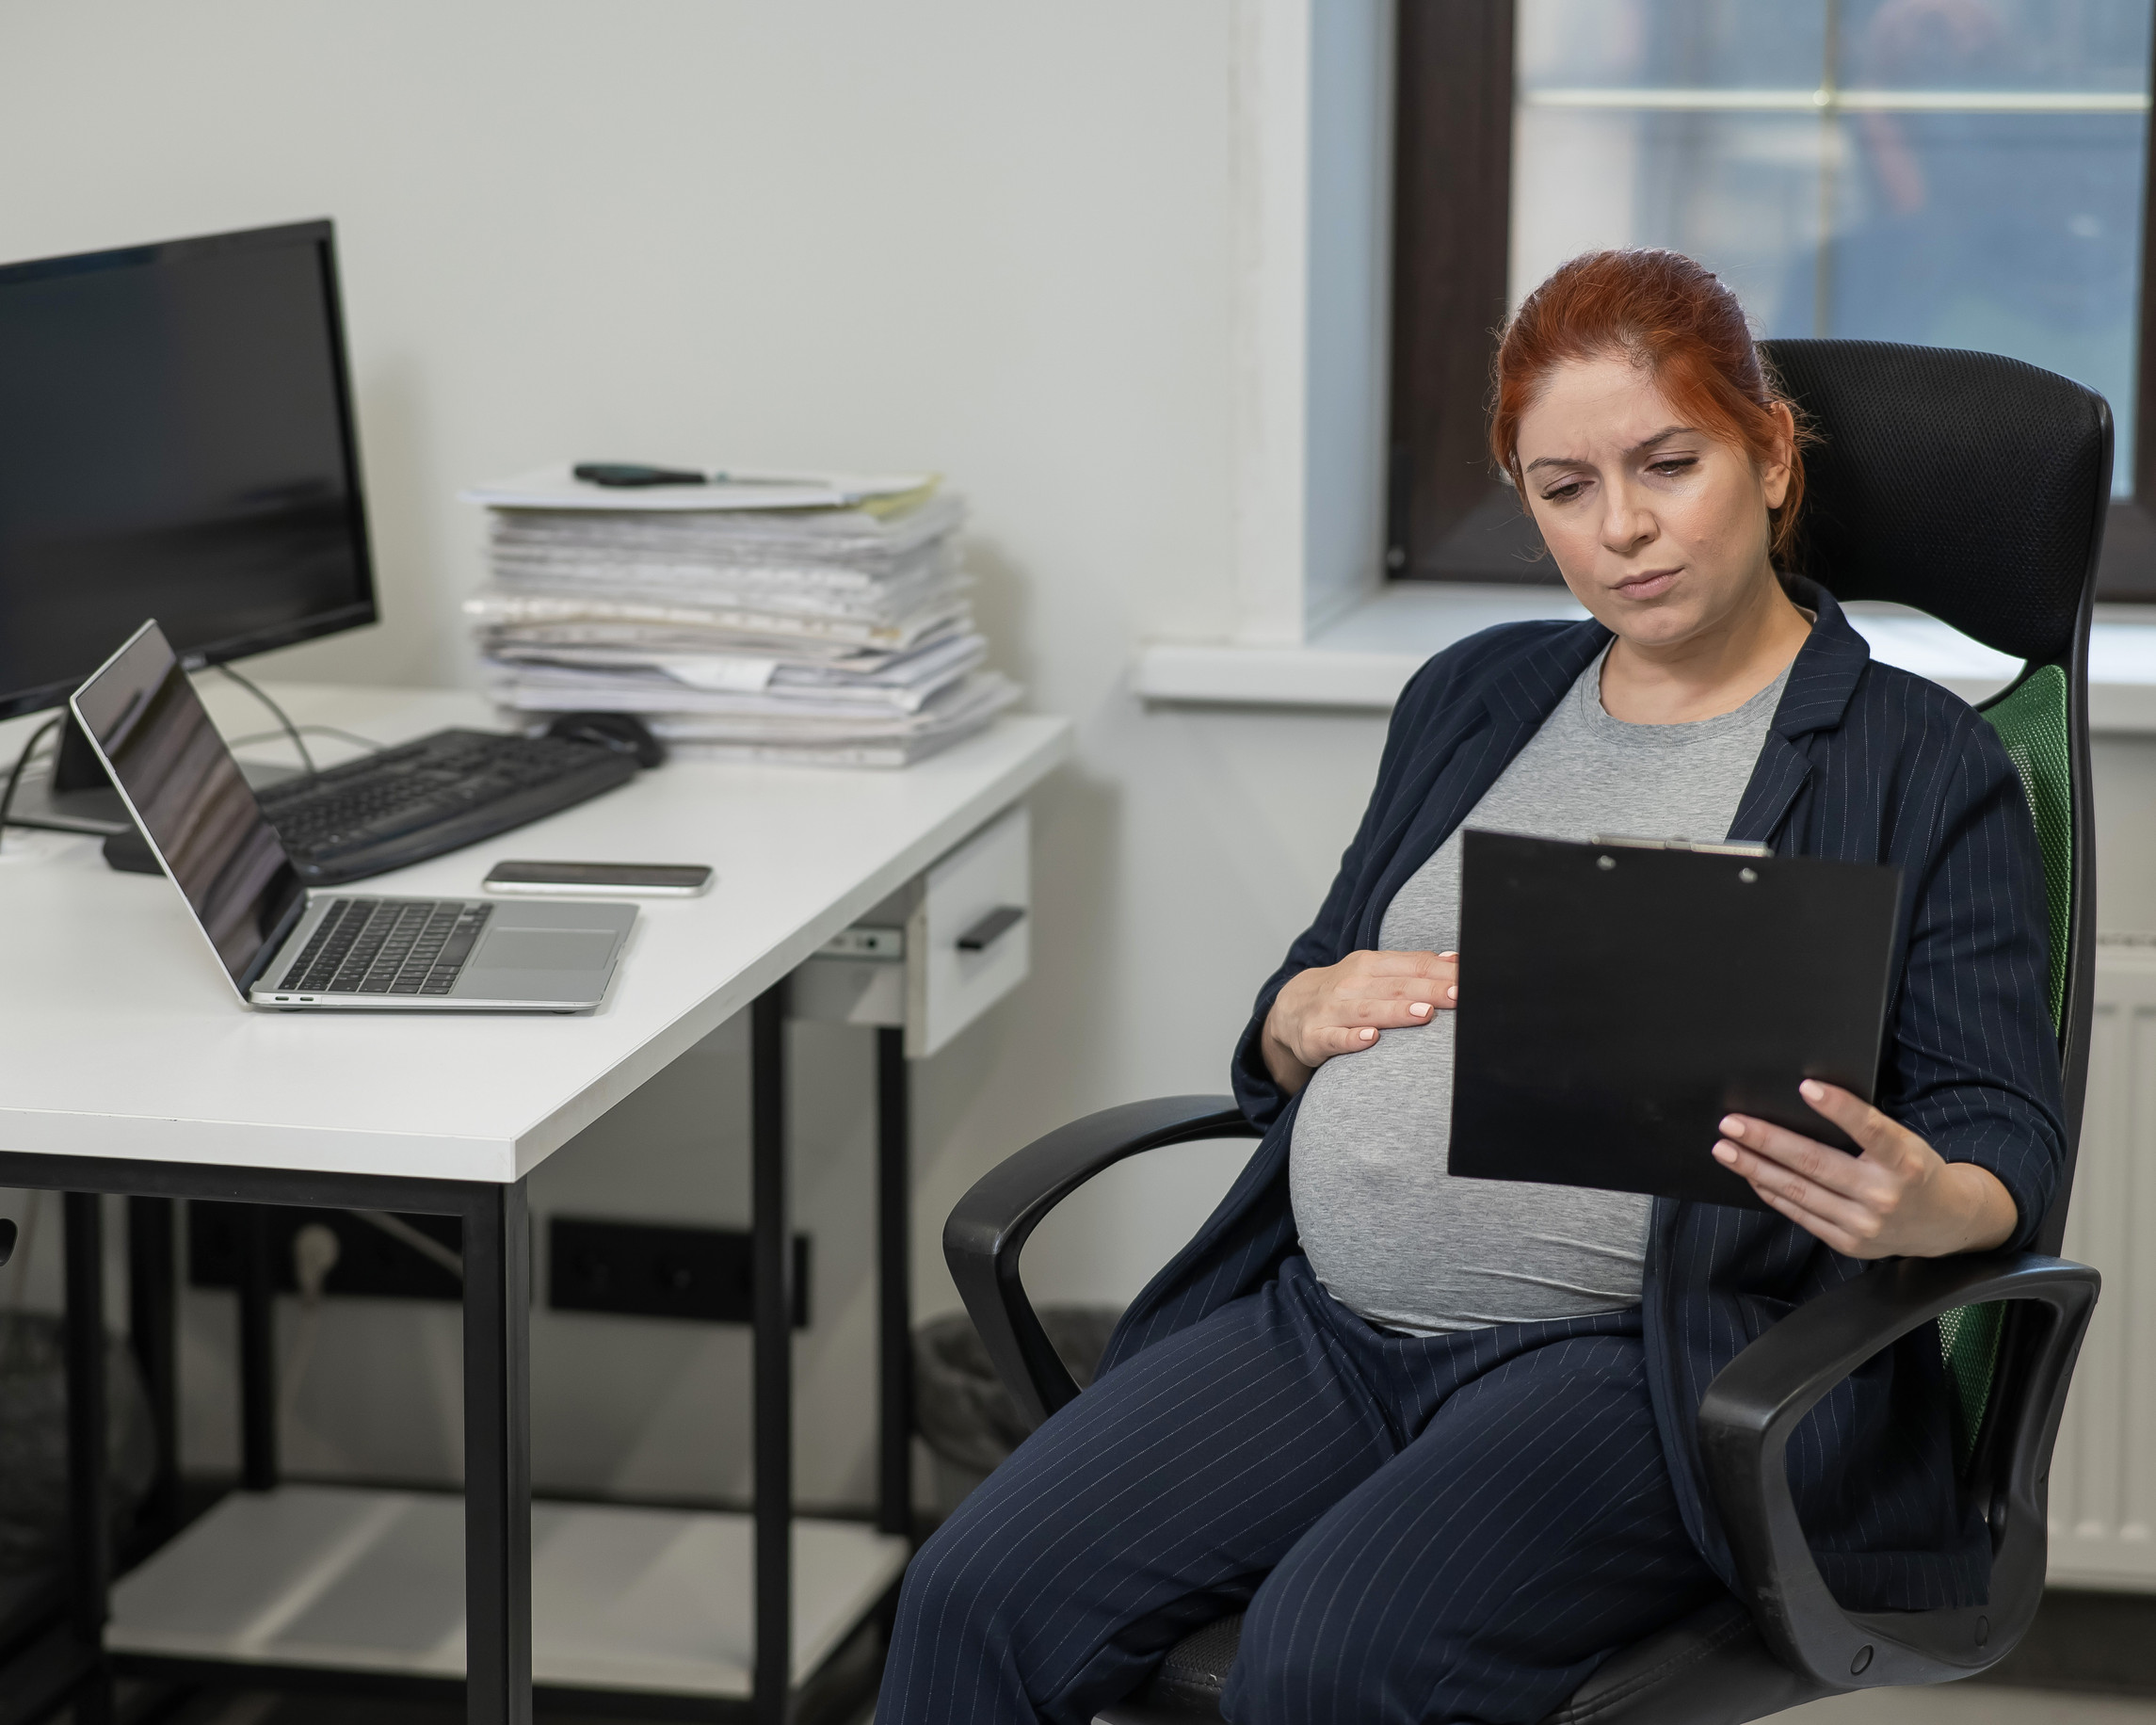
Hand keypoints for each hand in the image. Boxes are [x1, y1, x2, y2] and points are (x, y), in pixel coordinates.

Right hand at [1261, 949, 1457, 1094]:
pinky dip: (1351, 1039)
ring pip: (1367, 1011)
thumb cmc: (1344, 991)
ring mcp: (1331, 1010)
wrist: (1289, 1008)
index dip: (1440, 972)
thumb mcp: (1373, 972)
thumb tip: (1457, 961)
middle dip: (1429, 991)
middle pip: (1395, 987)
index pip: (1411, 966)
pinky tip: (1370, 1039)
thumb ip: (1412, 967)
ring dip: (1396, 1012)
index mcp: (1368, 965)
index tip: (1469, 980)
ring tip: (1424, 1014)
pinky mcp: (1315, 1037)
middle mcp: (1350, 984)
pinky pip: (1334, 1038)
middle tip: (1459, 996)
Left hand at [1712, 1080, 2016, 1258]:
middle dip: (1767, 1141)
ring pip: (1799, 1191)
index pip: (1870, 1129)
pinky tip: (1751, 1175)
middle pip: (1816, 1163)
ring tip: (1725, 1149)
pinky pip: (1801, 1214)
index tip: (1807, 1087)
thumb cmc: (1916, 1171)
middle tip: (1731, 1123)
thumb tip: (1807, 1102)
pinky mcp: (1848, 1243)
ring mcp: (1864, 1224)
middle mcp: (1884, 1195)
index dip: (1839, 1108)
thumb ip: (1866, 1131)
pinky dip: (1772, 1192)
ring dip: (1755, 1168)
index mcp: (1904, 1162)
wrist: (1945, 1224)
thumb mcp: (1904, 1143)